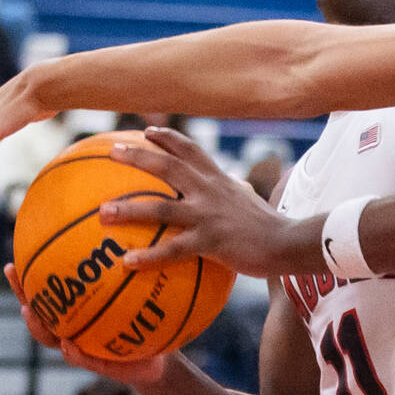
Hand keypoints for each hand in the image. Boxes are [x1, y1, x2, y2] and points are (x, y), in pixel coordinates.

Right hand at [3, 263, 166, 384]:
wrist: (158, 356)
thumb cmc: (144, 321)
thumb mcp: (138, 292)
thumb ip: (127, 273)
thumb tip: (117, 233)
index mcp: (76, 312)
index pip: (47, 295)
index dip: (28, 280)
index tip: (15, 260)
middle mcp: (72, 328)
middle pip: (39, 311)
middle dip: (23, 292)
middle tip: (12, 270)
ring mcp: (82, 348)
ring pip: (51, 338)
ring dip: (37, 325)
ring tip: (28, 311)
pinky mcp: (99, 365)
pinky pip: (82, 360)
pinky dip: (74, 354)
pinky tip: (68, 344)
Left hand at [99, 126, 296, 276]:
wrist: (290, 242)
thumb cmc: (270, 227)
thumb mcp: (249, 201)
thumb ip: (233, 195)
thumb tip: (231, 193)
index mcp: (219, 180)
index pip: (190, 150)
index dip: (167, 138)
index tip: (146, 130)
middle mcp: (210, 191)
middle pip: (168, 167)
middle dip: (138, 157)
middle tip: (112, 152)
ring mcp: (209, 215)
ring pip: (161, 208)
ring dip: (129, 209)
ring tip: (103, 212)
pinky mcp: (211, 242)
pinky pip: (173, 250)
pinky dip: (149, 257)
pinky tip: (127, 264)